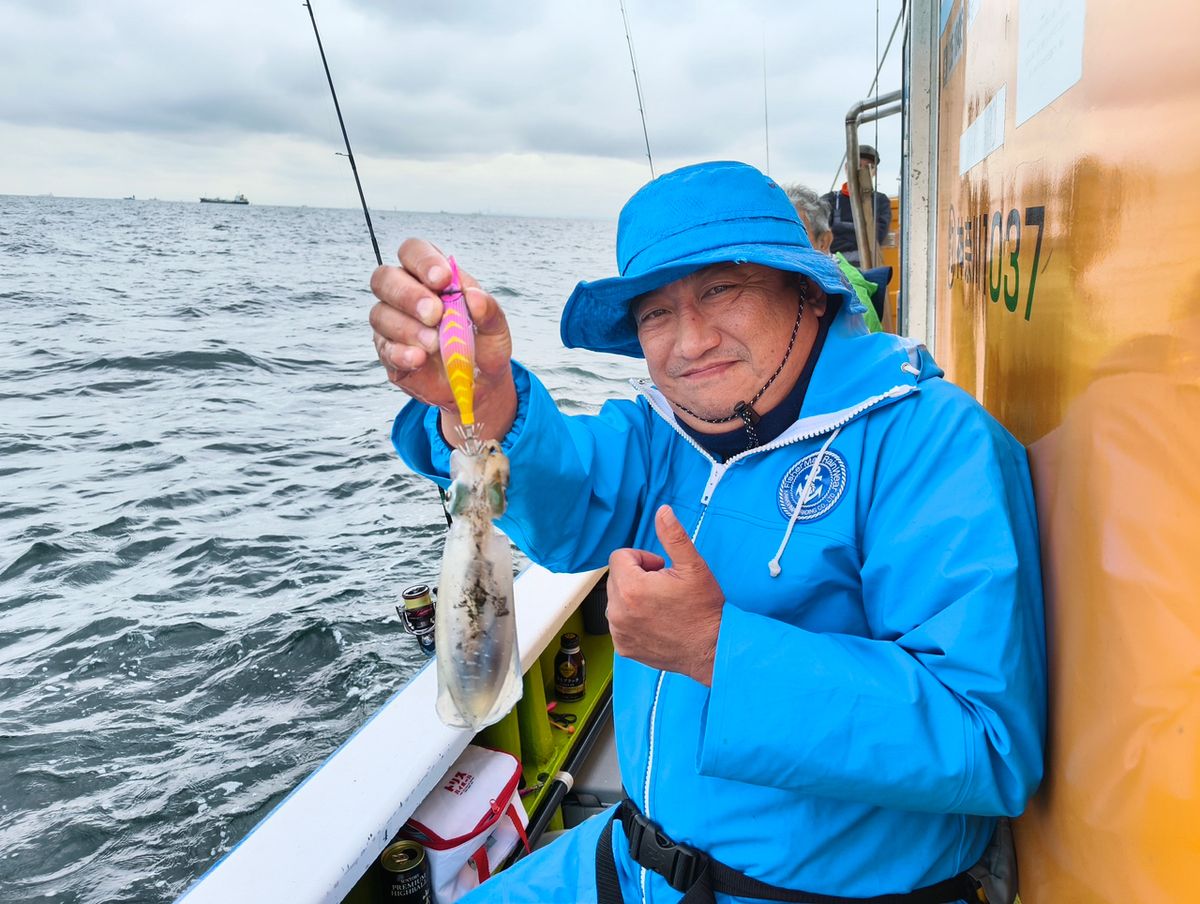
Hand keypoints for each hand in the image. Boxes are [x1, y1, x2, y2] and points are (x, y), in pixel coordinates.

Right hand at [369, 239, 516, 443]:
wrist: (478, 386)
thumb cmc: (484, 348)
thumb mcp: (496, 330)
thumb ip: (489, 311)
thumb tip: (474, 296)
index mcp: (431, 277)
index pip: (412, 251)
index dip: (423, 261)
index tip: (443, 280)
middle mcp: (405, 295)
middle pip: (384, 278)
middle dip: (409, 295)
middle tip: (435, 315)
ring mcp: (392, 324)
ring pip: (380, 314)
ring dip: (408, 328)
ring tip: (435, 344)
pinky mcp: (389, 353)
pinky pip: (384, 348)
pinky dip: (401, 353)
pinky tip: (419, 359)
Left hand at [606, 505, 723, 685]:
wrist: (713, 649)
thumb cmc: (704, 609)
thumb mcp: (693, 566)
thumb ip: (673, 536)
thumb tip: (662, 511)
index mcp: (631, 587)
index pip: (620, 557)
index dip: (642, 559)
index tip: (662, 570)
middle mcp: (618, 611)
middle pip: (617, 578)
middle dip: (637, 577)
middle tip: (665, 588)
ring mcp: (619, 632)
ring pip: (617, 600)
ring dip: (634, 597)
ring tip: (661, 606)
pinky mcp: (624, 647)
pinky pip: (619, 623)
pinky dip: (633, 619)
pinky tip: (656, 623)